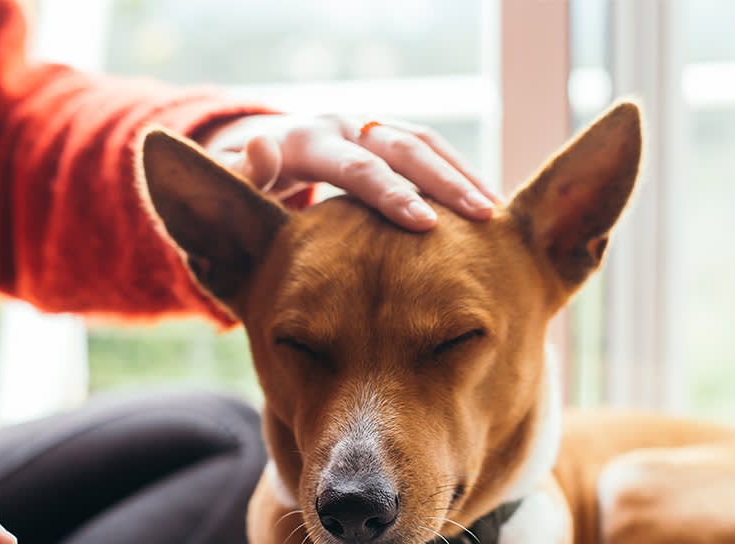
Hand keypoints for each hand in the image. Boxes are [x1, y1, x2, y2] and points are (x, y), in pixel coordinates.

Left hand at [205, 113, 497, 230]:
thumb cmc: (253, 186)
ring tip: (497, 214)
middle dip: (445, 182)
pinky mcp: (391, 139)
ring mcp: (372, 129)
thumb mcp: (237, 183)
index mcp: (309, 142)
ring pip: (426, 144)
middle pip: (403, 148)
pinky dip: (461, 176)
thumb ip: (244, 176)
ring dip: (463, 176)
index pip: (356, 167)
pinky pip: (434, 152)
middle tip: (483, 217)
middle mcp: (346, 127)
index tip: (425, 224)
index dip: (390, 194)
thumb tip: (262, 148)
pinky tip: (488, 210)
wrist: (267, 156)